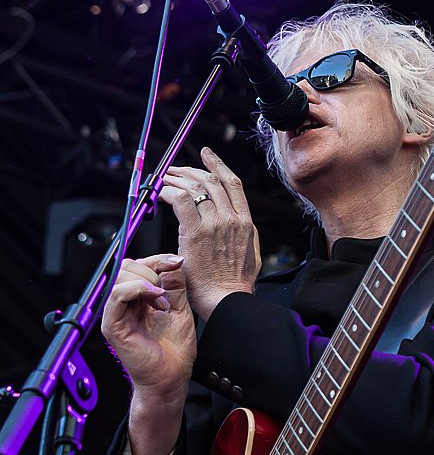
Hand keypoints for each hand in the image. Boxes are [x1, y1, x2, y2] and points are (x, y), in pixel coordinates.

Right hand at [101, 254, 196, 398]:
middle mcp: (125, 304)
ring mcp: (117, 314)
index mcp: (139, 299)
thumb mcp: (180, 309)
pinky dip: (137, 290)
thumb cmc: (174, 352)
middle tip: (168, 290)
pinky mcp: (113, 326)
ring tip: (163, 300)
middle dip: (152, 270)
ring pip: (120, 277)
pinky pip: (117, 296)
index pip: (139, 265)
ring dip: (146, 281)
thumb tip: (173, 261)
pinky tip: (156, 299)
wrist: (170, 379)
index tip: (176, 263)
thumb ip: (175, 284)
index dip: (157, 260)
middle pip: (127, 266)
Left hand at [161, 147, 261, 321]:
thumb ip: (243, 235)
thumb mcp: (251, 254)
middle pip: (210, 180)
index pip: (233, 183)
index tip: (207, 155)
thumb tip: (236, 224)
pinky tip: (161, 194)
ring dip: (176, 179)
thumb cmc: (235, 284)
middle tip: (175, 170)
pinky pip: (180, 200)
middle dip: (190, 170)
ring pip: (194, 186)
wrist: (227, 300)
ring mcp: (214, 224)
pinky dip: (168, 192)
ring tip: (164, 179)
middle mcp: (231, 218)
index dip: (218, 165)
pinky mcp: (195, 233)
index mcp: (245, 222)